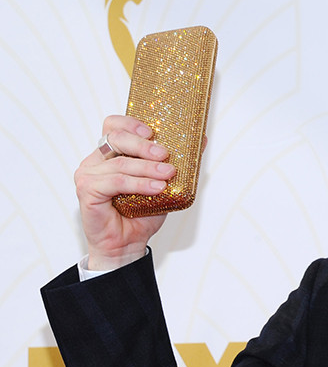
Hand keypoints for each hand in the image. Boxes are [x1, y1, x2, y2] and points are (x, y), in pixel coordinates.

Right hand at [74, 115, 175, 270]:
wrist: (127, 243)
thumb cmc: (140, 212)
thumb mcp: (164, 181)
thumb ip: (178, 159)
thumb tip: (203, 139)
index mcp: (110, 152)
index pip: (114, 125)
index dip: (132, 123)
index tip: (154, 132)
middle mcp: (96, 160)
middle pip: (115, 137)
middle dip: (144, 144)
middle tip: (165, 154)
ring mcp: (88, 174)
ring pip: (120, 162)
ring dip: (148, 168)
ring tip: (168, 174)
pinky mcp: (86, 190)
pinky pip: (116, 182)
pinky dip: (139, 184)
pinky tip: (156, 188)